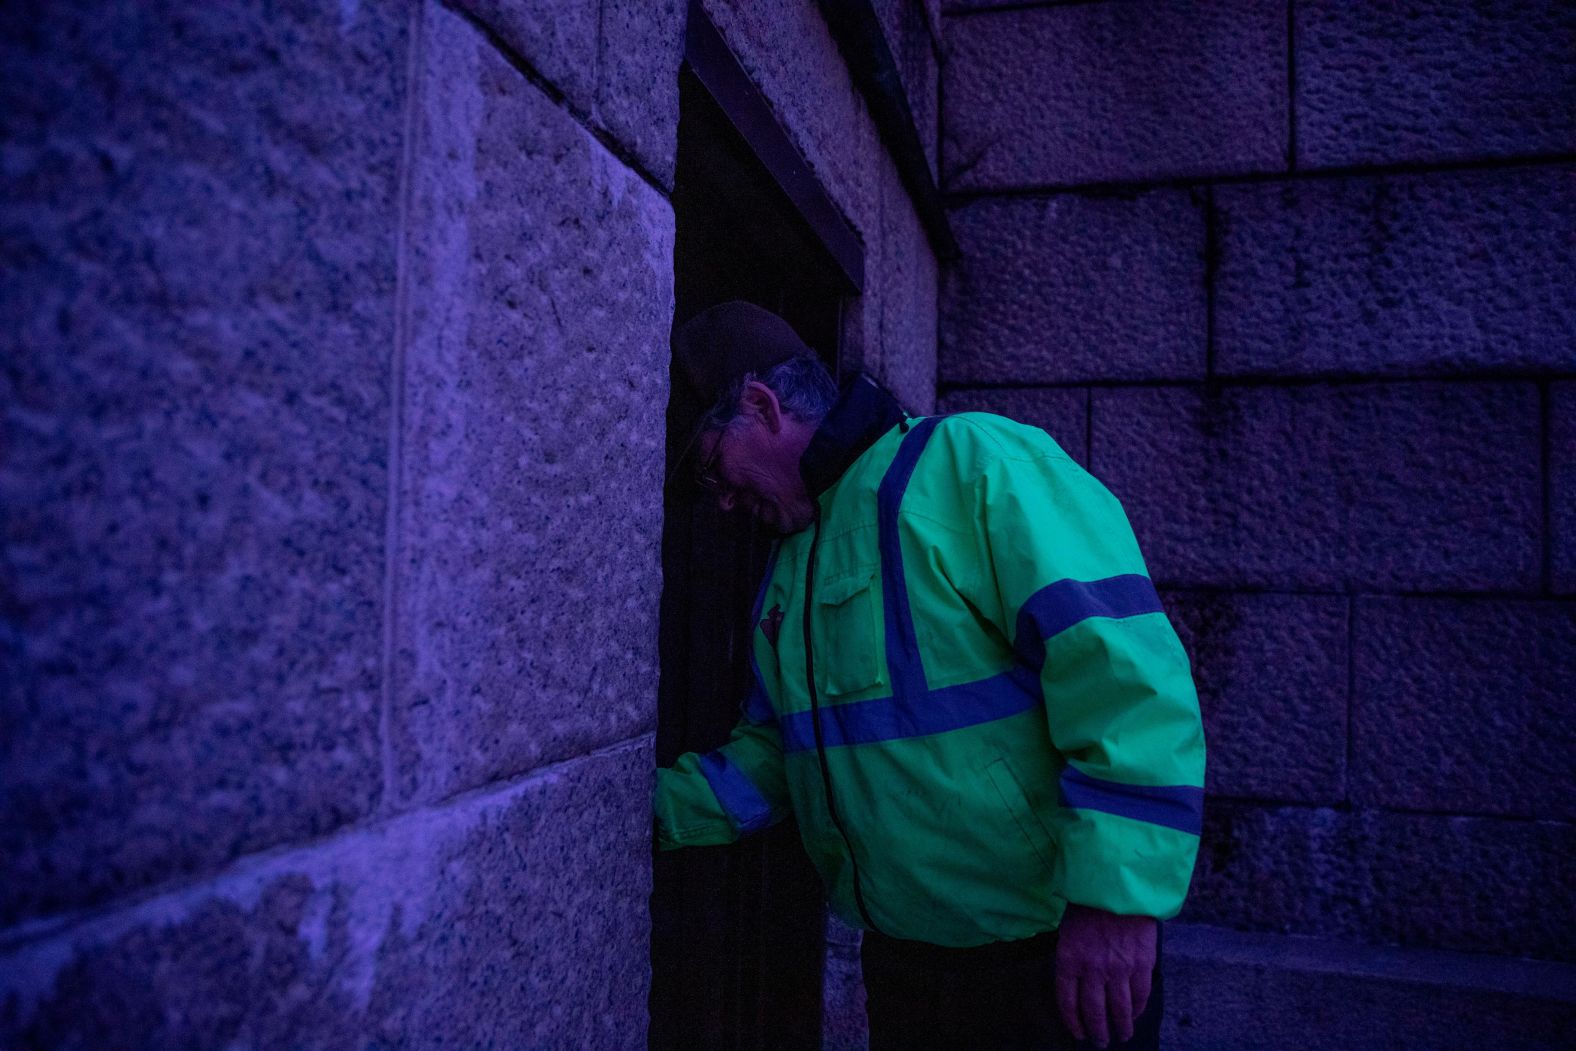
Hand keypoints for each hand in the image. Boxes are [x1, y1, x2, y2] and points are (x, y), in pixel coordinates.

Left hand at [1054, 904, 1156, 1047]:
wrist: (1119, 884)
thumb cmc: (1089, 904)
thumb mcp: (1069, 929)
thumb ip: (1072, 957)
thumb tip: (1077, 982)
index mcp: (1069, 959)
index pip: (1067, 1000)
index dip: (1072, 1021)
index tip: (1078, 1032)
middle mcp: (1092, 969)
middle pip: (1093, 1011)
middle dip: (1097, 1031)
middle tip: (1100, 1041)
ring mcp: (1119, 969)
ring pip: (1119, 1009)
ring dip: (1121, 1027)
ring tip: (1121, 1035)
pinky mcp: (1142, 964)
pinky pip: (1140, 995)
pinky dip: (1138, 1009)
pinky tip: (1135, 1015)